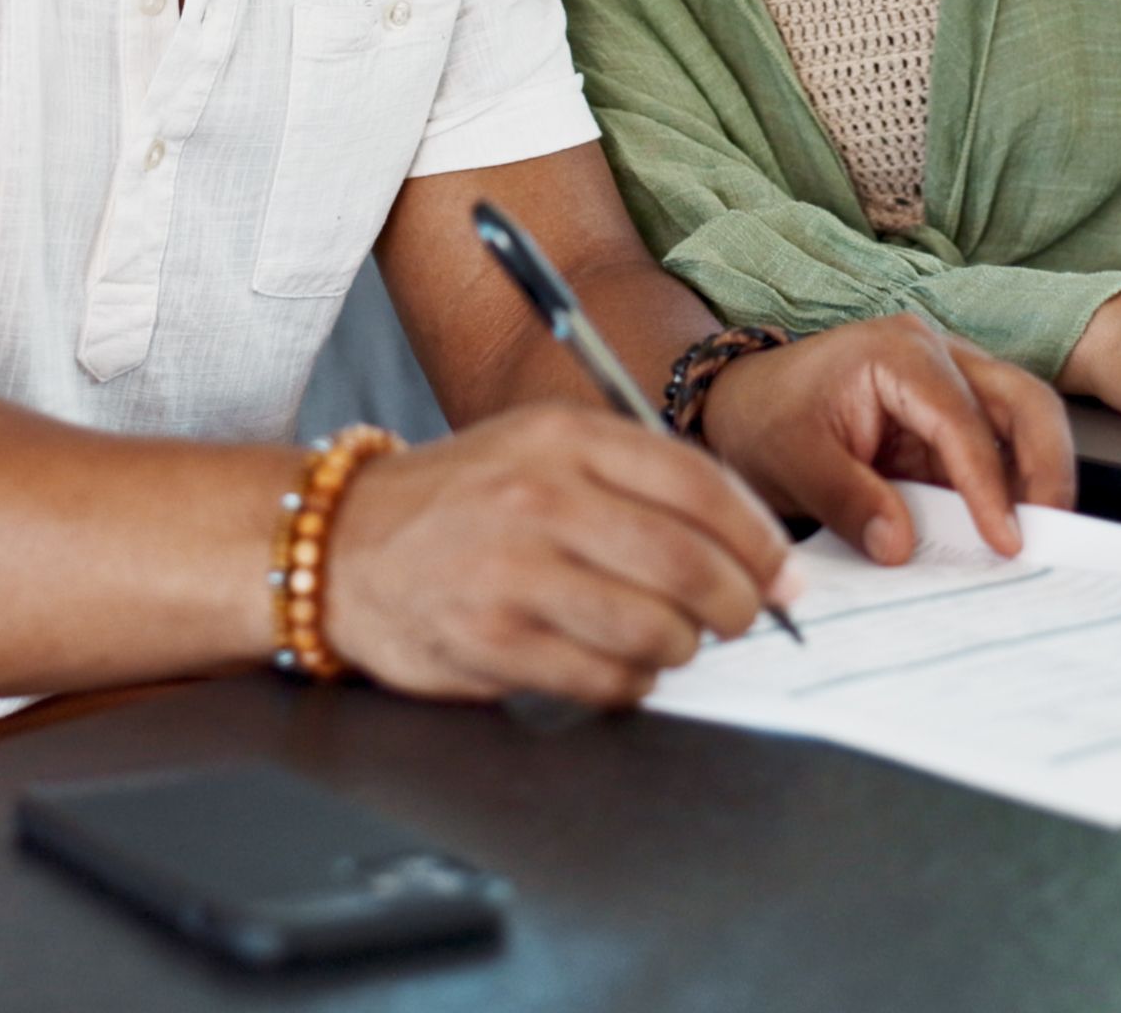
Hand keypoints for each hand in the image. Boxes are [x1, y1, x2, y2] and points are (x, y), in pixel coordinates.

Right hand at [320, 401, 795, 706]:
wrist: (341, 543)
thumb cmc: (463, 501)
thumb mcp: (542, 449)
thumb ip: (639, 483)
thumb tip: (756, 554)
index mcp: (564, 437)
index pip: (700, 487)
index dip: (759, 540)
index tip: (780, 573)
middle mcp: (540, 496)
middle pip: (688, 563)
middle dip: (737, 604)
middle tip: (742, 618)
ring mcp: (514, 570)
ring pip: (655, 628)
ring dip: (683, 648)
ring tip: (671, 641)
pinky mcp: (492, 639)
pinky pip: (604, 678)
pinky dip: (632, 682)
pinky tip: (619, 666)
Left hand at [697, 313, 1077, 563]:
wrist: (743, 404)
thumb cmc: (764, 417)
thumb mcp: (791, 461)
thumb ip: (847, 500)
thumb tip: (902, 546)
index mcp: (899, 352)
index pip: (963, 420)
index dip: (990, 484)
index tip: (1005, 540)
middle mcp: (939, 356)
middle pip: (1024, 402)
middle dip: (1047, 469)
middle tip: (1051, 536)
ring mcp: (952, 384)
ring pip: (1025, 423)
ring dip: (1038, 481)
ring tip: (1038, 541)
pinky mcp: (951, 420)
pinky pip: (998, 452)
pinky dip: (1010, 491)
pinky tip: (1006, 533)